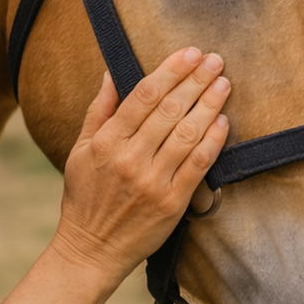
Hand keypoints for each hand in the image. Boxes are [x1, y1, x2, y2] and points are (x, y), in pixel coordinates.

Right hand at [52, 48, 229, 286]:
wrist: (91, 250)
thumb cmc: (84, 198)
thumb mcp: (80, 150)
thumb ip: (99, 111)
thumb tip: (111, 73)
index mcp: (107, 142)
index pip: (143, 96)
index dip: (170, 71)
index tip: (190, 53)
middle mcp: (130, 159)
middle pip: (169, 110)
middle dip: (195, 81)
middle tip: (214, 60)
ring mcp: (152, 181)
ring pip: (187, 134)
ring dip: (209, 105)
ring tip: (223, 84)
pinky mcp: (171, 203)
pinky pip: (197, 166)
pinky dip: (212, 141)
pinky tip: (223, 122)